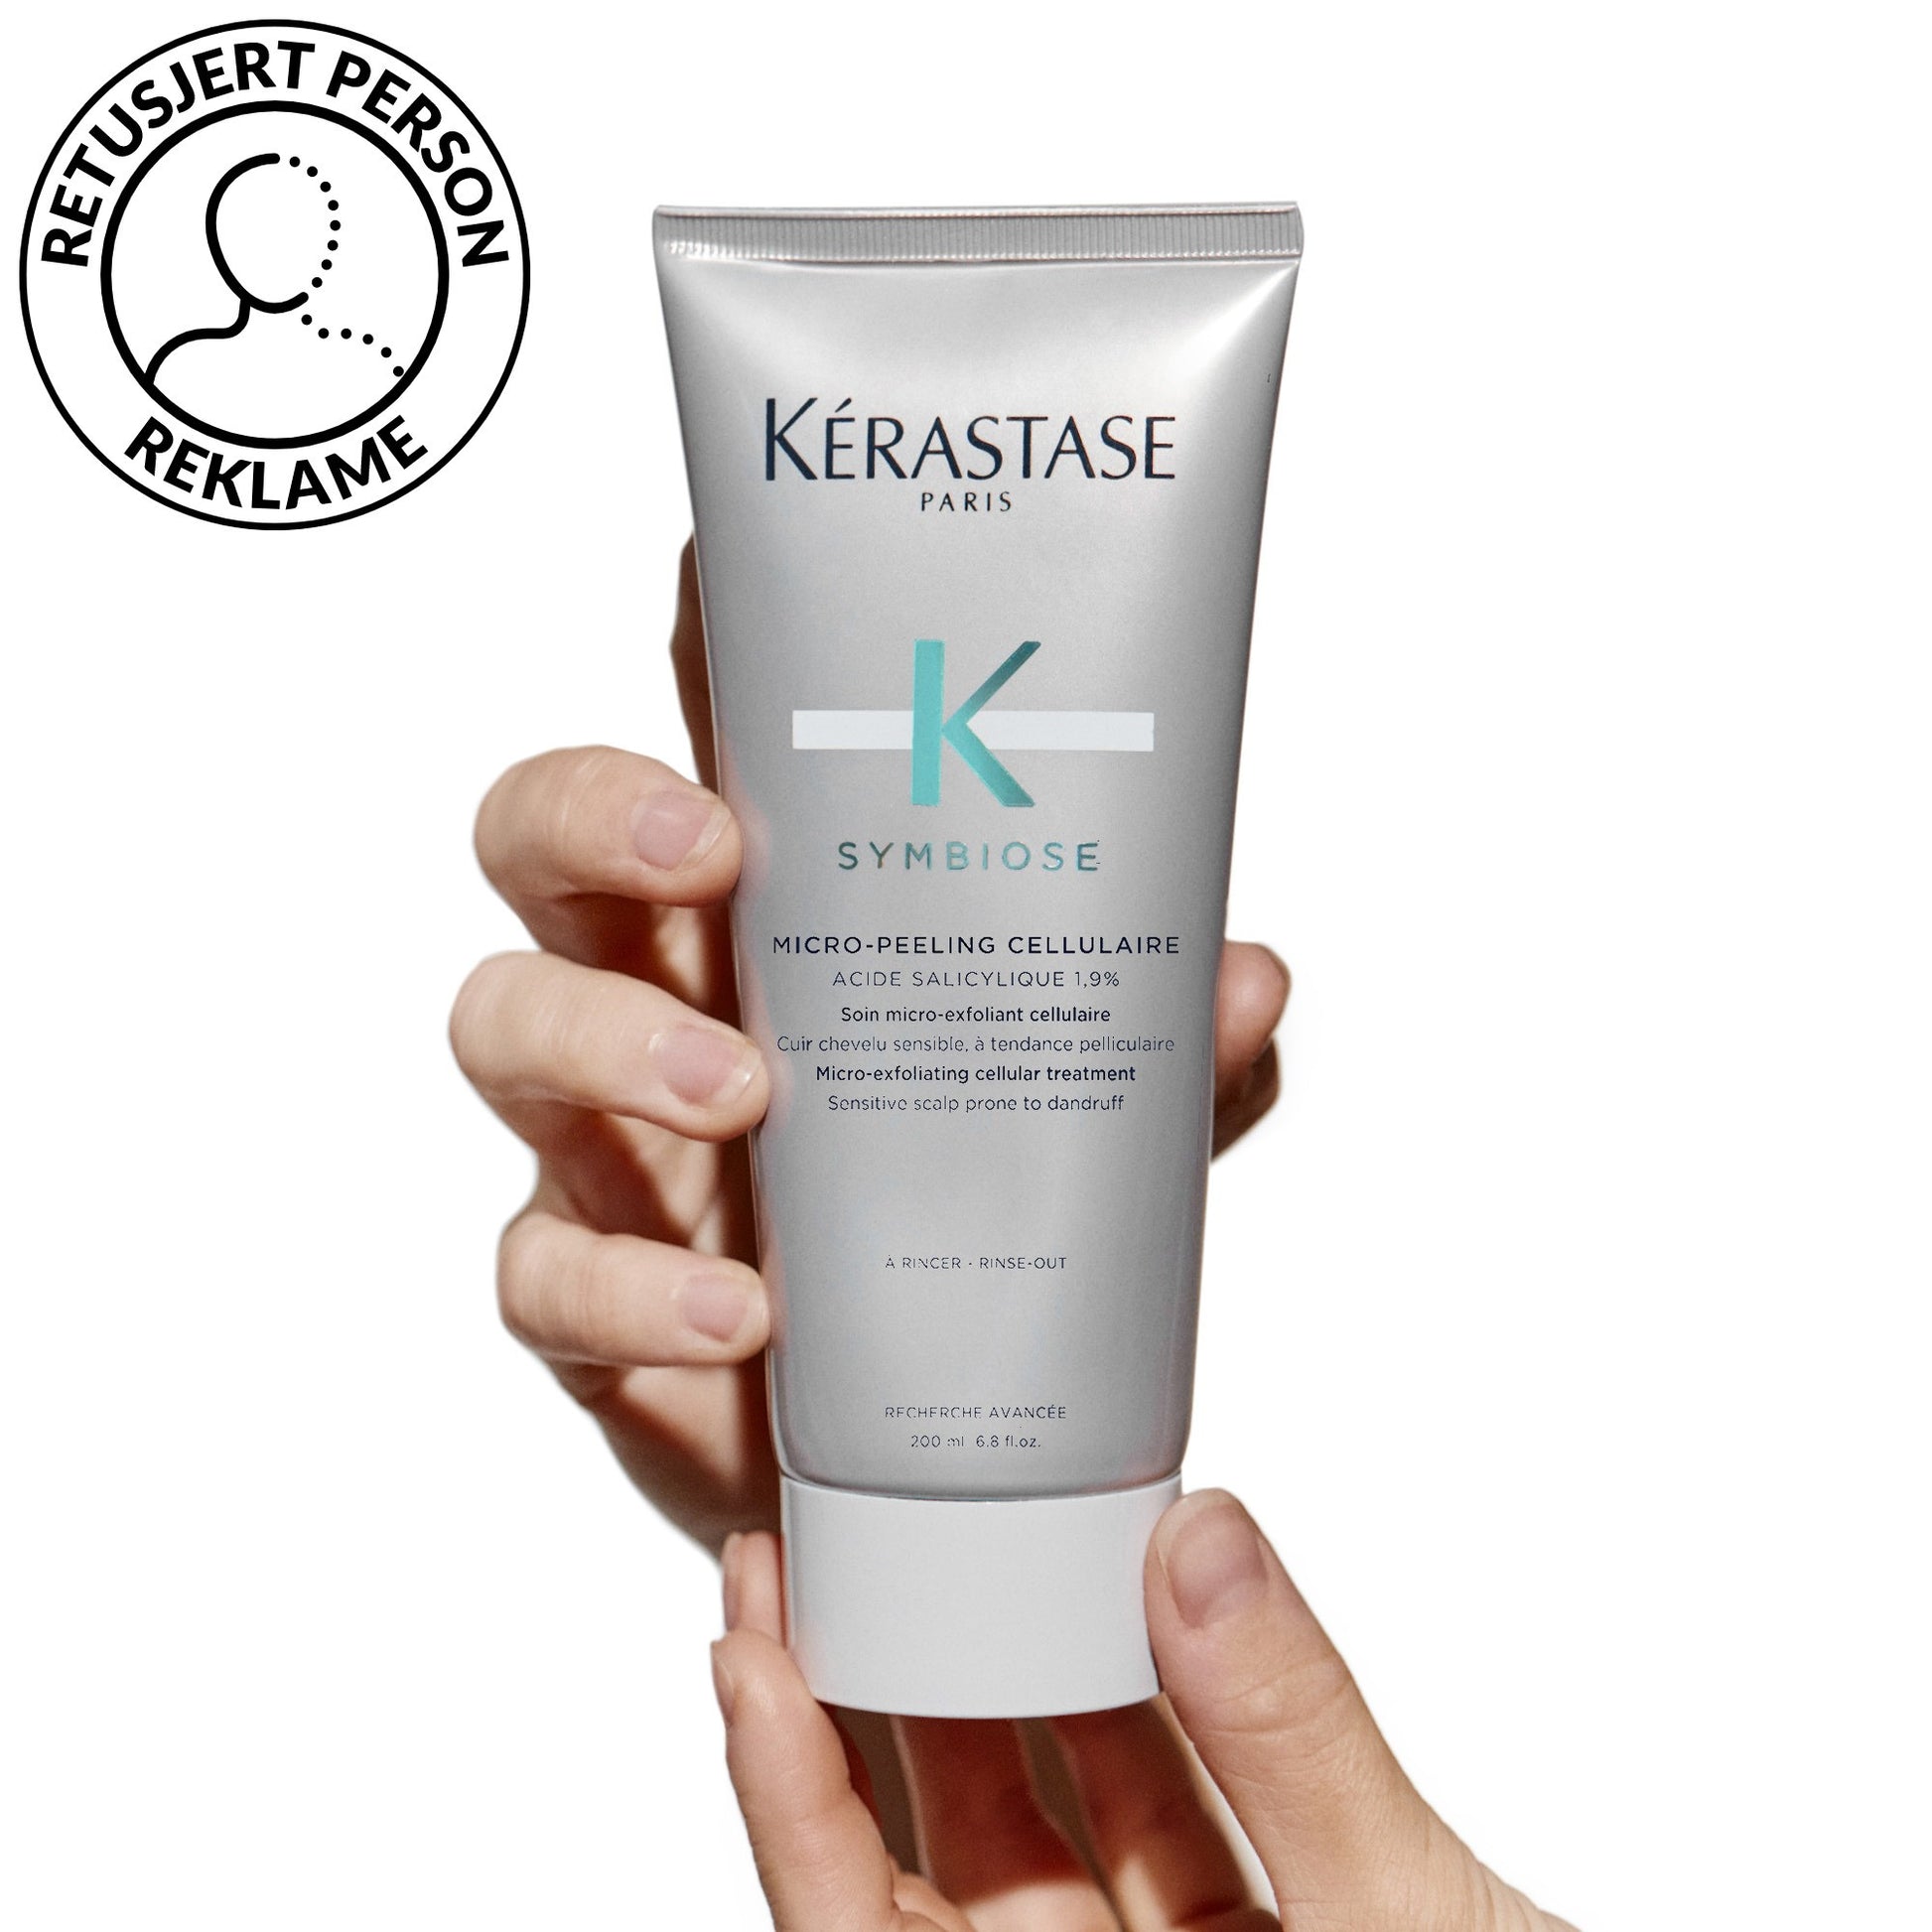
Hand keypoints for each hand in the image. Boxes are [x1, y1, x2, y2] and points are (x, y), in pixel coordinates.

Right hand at [450, 546, 1291, 1551]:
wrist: (915, 1434)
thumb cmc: (971, 1222)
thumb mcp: (1090, 1121)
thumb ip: (1161, 1052)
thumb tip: (1245, 979)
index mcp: (778, 914)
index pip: (718, 742)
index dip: (702, 643)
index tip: (716, 566)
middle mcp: (665, 991)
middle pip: (540, 840)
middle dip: (596, 811)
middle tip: (714, 840)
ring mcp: (606, 1136)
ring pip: (502, 1020)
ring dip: (606, 1038)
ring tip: (744, 1092)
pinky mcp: (592, 1289)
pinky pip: (539, 1269)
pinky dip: (631, 1287)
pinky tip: (740, 1308)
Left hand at [712, 1494, 1577, 1931]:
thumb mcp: (1409, 1927)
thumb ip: (1297, 1741)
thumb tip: (1203, 1550)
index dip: (787, 1805)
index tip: (744, 1657)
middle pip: (937, 1885)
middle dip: (866, 1717)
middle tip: (814, 1570)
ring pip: (1050, 1849)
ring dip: (1001, 1705)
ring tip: (947, 1560)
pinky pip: (1162, 1838)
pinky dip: (1135, 1730)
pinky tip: (1116, 1624)